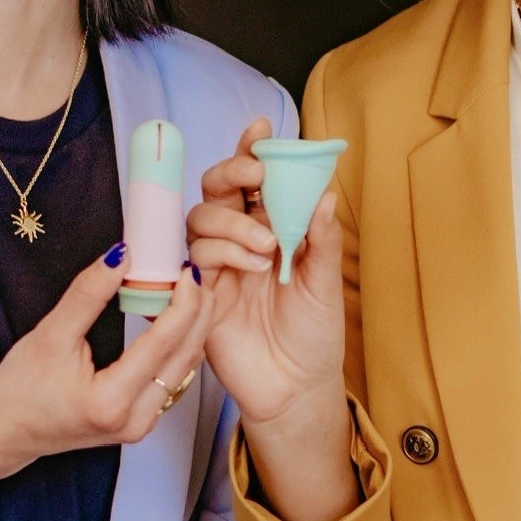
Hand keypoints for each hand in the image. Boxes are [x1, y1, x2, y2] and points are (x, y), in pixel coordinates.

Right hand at [0, 242, 213, 479]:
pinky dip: (180, 346)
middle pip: (186, 357)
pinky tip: (175, 320)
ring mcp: (141, 425)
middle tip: (194, 274)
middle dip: (198, 312)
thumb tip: (120, 257)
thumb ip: (87, 295)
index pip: (163, 343)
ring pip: (185, 369)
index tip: (187, 272)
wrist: (8, 431)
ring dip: (193, 329)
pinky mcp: (142, 421)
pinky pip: (174, 379)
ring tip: (187, 291)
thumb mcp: (50, 335)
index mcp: (111, 401)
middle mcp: (134, 420)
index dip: (183, 303)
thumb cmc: (21, 390)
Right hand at [186, 119, 345, 425]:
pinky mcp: (200, 295)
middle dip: (231, 174)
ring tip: (269, 248)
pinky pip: (195, 259)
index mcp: (271, 229)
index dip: (252, 152)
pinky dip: (222, 254)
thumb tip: (325, 192)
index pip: (254, 181)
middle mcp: (239, 242)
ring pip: (201, 220)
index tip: (261, 130)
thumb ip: (321, 239)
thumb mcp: (325, 284)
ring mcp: (216, 268)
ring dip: (233, 223)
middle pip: (216, 190)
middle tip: (257, 179)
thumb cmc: (313, 336)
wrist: (296, 389)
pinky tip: (252, 268)